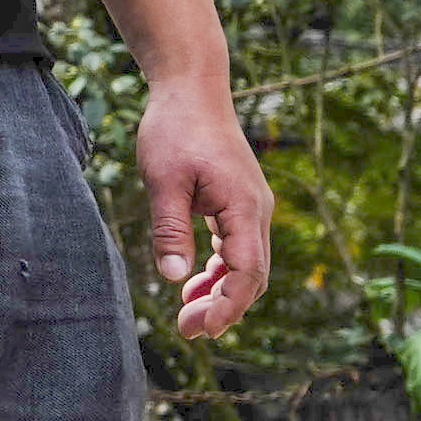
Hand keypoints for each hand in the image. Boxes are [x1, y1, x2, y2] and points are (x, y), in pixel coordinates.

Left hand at [139, 75, 272, 339]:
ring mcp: (250, 207)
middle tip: (188, 331)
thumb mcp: (163, 180)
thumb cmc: (175, 128)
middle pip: (252, 275)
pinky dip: (219, 269)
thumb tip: (173, 278)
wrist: (191, 89)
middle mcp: (257, 211)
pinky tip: (194, 283)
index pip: (247, 273)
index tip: (203, 329)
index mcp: (244, 207)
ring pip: (246, 264)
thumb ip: (170, 228)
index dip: (228, 307)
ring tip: (188, 316)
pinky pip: (236, 247)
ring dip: (221, 292)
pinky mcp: (238, 202)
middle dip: (223, 308)